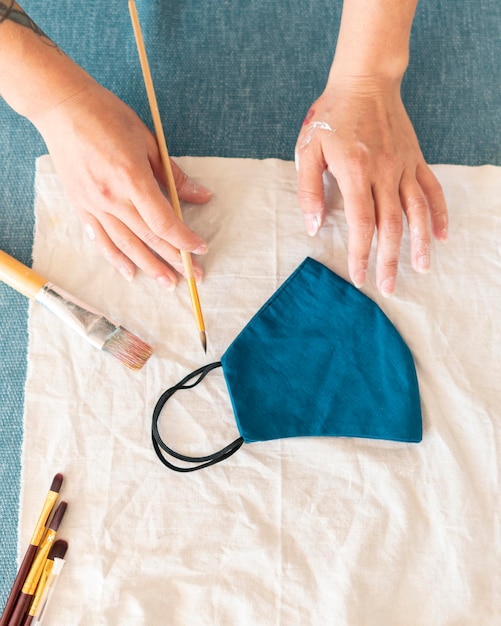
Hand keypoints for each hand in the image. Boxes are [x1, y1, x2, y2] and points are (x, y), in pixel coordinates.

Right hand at [34, 82, 211, 288]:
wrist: (62, 107)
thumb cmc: (107, 116)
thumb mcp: (149, 141)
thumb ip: (174, 175)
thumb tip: (201, 196)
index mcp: (132, 178)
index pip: (163, 221)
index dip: (184, 239)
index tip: (201, 248)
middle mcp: (111, 197)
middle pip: (148, 238)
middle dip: (174, 259)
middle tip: (194, 275)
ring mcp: (93, 205)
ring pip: (125, 245)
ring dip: (149, 267)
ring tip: (167, 283)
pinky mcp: (81, 206)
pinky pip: (100, 240)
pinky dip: (116, 259)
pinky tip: (130, 272)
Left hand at [295, 78, 447, 295]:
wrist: (364, 82)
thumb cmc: (331, 117)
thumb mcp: (308, 150)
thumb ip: (308, 190)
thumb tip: (312, 227)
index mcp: (355, 172)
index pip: (361, 223)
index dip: (361, 254)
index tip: (360, 278)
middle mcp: (384, 172)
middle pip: (391, 225)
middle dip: (389, 260)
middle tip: (389, 287)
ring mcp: (403, 166)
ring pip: (416, 212)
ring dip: (420, 243)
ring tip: (421, 268)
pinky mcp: (415, 159)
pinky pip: (432, 189)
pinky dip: (439, 213)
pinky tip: (441, 235)